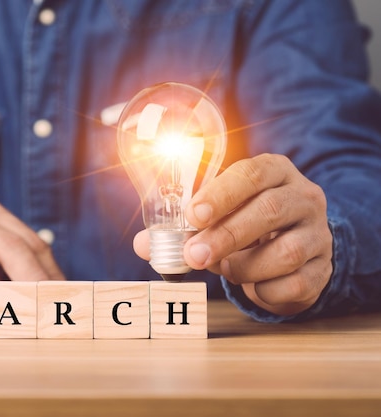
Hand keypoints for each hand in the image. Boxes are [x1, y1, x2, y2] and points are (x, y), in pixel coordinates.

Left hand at [134, 154, 332, 315]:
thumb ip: (182, 228)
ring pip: (285, 251)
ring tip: (226, 269)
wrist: (295, 250)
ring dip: (244, 267)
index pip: (251, 173)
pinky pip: (295, 283)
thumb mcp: (219, 217)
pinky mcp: (323, 269)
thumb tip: (143, 244)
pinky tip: (254, 285)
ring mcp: (318, 233)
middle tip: (194, 255)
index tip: (193, 215)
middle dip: (226, 236)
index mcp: (274, 172)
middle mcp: (302, 197)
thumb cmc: (247, 225)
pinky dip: (265, 290)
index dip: (221, 194)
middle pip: (269, 210)